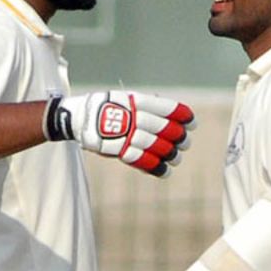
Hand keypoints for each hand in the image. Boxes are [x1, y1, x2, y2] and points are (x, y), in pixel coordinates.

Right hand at [46, 90, 193, 176]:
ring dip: (170, 153)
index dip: (183, 116)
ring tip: (176, 158)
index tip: (192, 123)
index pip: (166, 109)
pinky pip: (142, 160)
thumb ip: (146, 106)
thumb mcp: (126, 98)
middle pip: (165, 129)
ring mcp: (126, 134)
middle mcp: (134, 117)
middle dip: (179, 137)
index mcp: (137, 101)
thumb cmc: (106, 107)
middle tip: (186, 142)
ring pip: (156, 146)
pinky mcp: (119, 150)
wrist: (78, 117)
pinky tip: (166, 171)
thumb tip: (169, 114)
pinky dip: (156, 167)